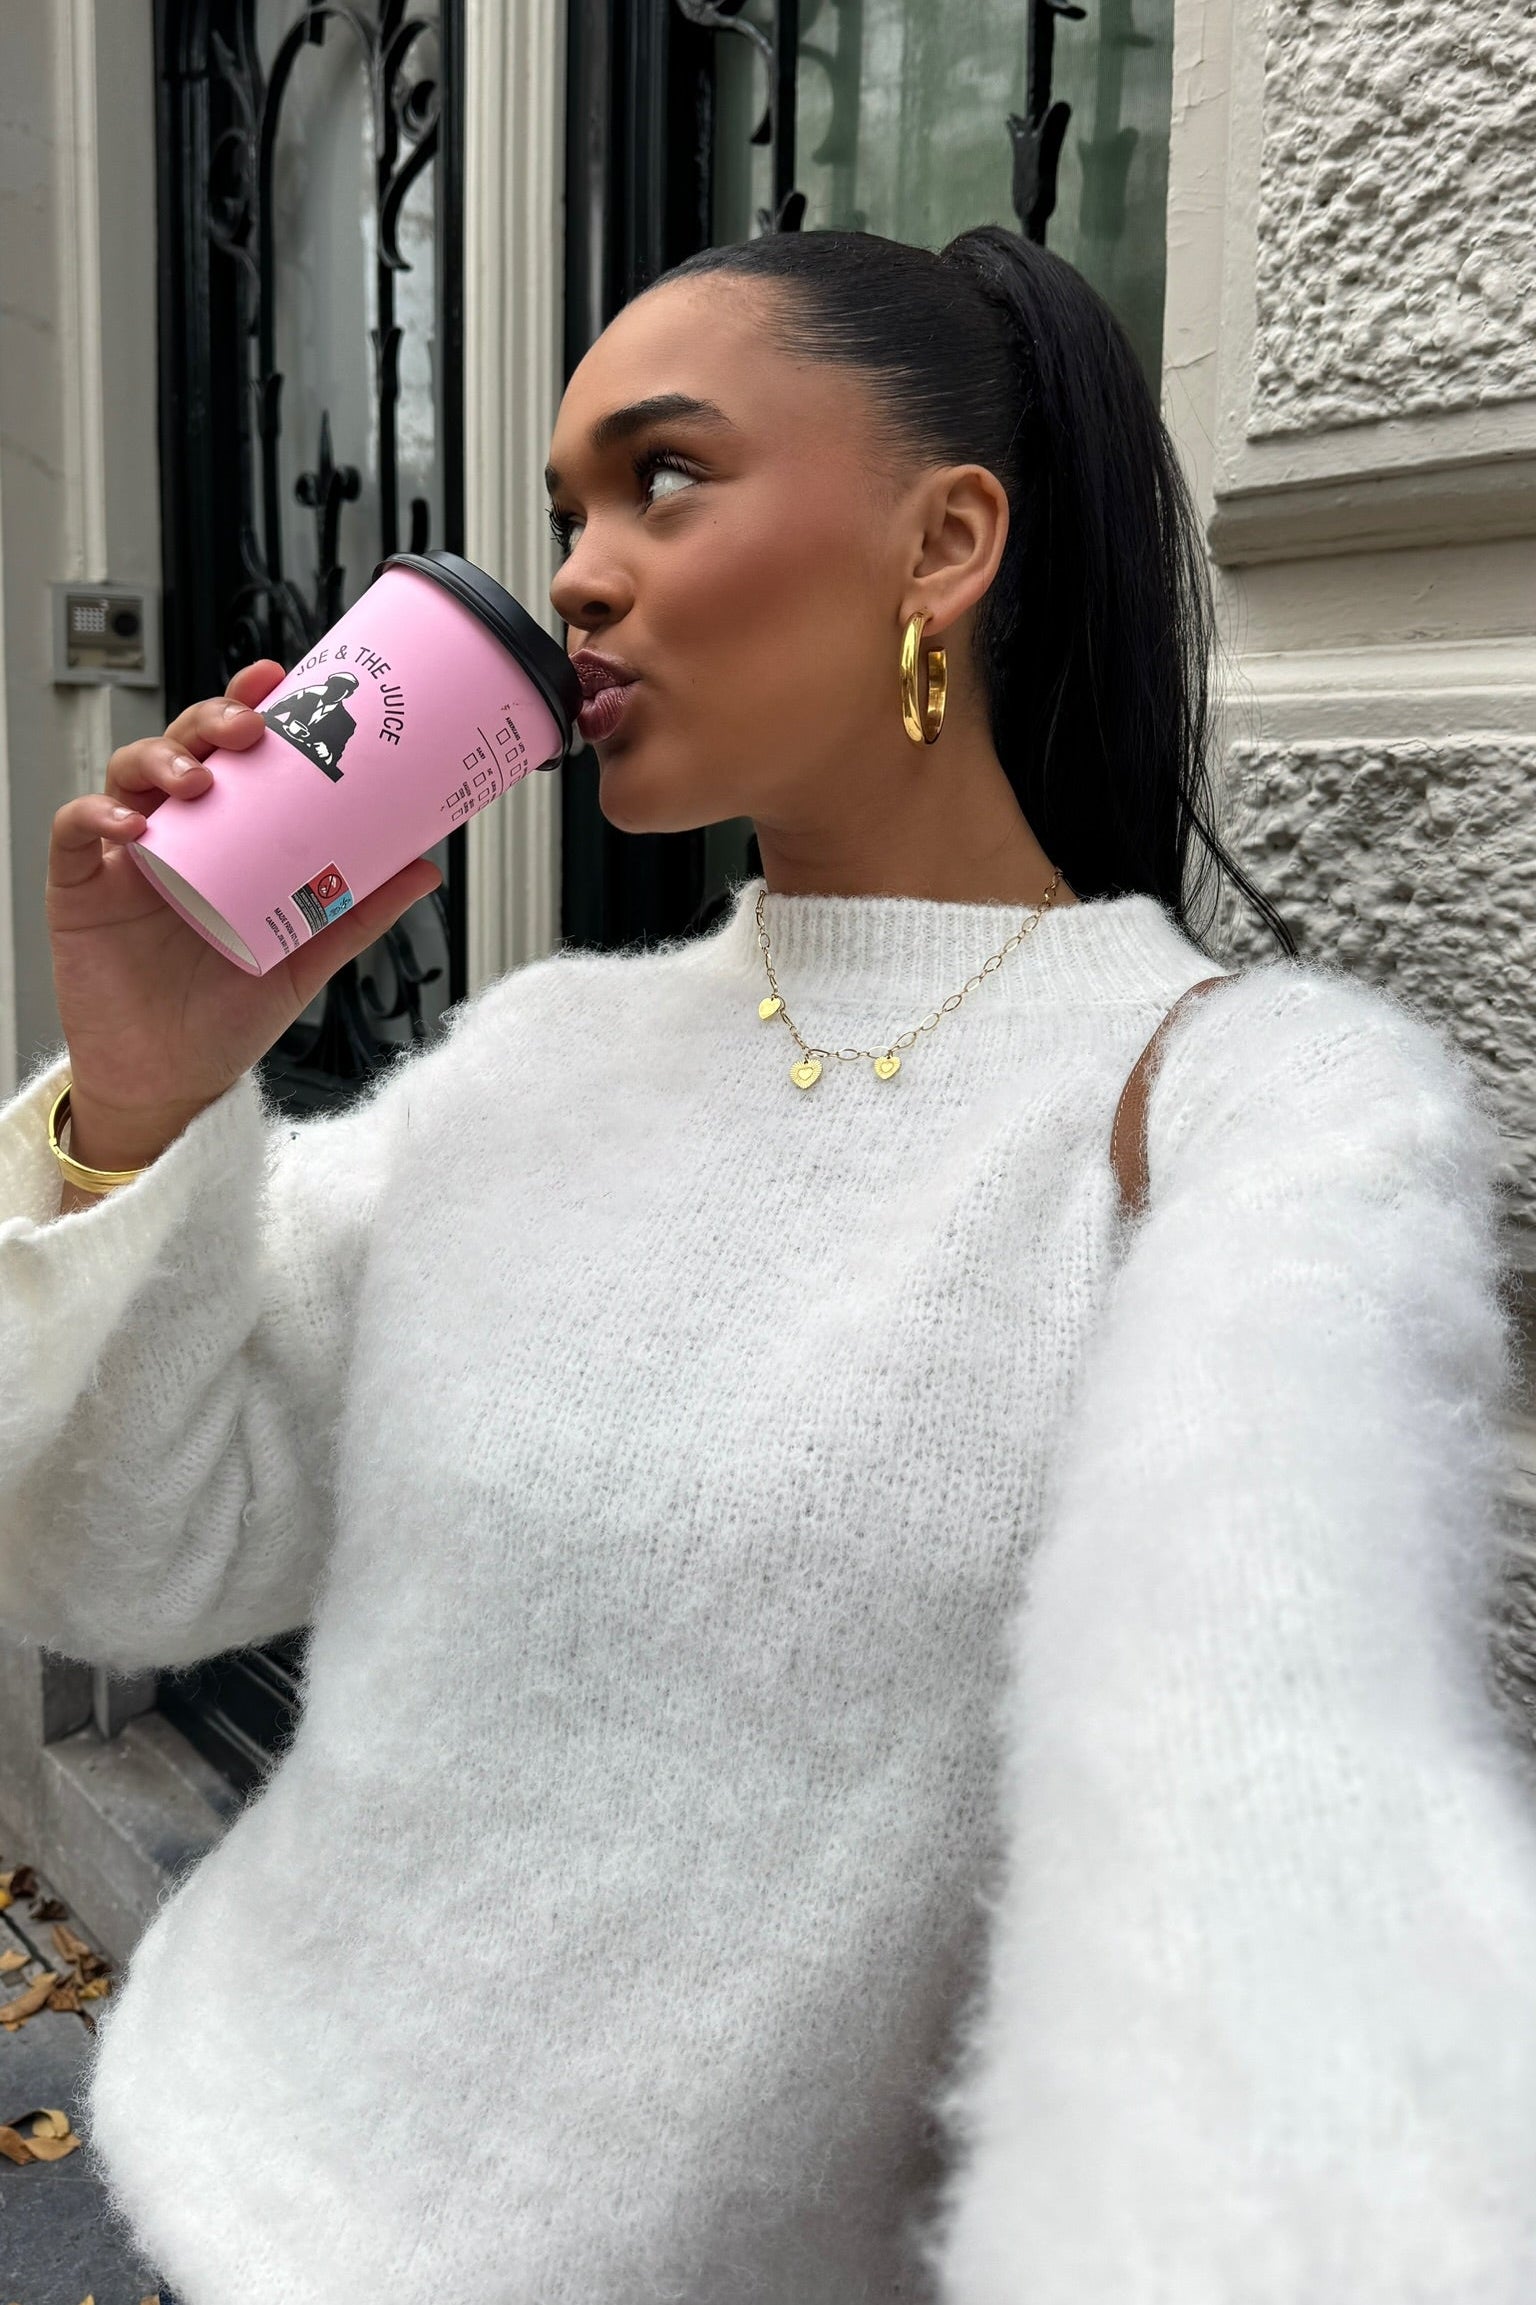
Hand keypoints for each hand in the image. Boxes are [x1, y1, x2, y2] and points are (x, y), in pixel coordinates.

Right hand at [46, 659, 442, 1161]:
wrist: (173, 1079)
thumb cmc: (226, 1015)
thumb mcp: (305, 956)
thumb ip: (360, 911)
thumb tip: (425, 866)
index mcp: (223, 834)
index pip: (230, 753)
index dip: (246, 705)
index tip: (277, 679)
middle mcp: (174, 830)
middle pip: (181, 744)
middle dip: (211, 720)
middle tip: (249, 729)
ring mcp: (124, 854)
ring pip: (129, 771)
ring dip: (163, 759)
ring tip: (200, 781)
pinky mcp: (80, 884)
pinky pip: (77, 829)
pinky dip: (99, 814)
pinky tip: (133, 825)